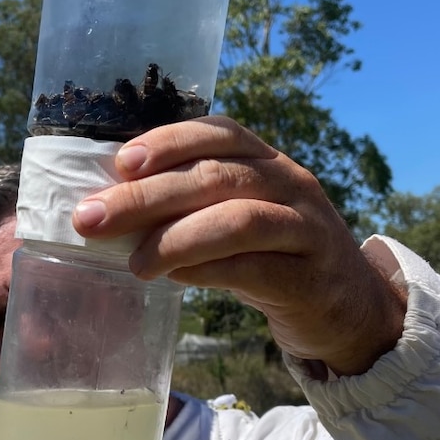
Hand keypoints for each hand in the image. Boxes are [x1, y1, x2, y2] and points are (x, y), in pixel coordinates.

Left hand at [72, 116, 406, 375]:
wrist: (348, 308)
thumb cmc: (271, 255)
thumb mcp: (238, 215)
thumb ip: (192, 203)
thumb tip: (110, 206)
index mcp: (267, 160)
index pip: (221, 132)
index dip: (169, 141)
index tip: (120, 163)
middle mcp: (290, 183)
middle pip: (215, 176)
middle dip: (146, 196)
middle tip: (91, 219)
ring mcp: (306, 229)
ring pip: (237, 220)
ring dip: (174, 238)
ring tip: (134, 263)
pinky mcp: (310, 278)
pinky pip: (253, 268)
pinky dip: (206, 271)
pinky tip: (173, 278)